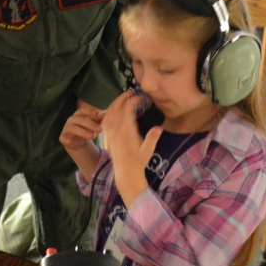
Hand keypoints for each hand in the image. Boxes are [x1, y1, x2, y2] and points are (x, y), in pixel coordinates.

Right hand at [59, 106, 104, 150]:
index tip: (97, 113)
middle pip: (79, 120)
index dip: (88, 111)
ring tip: (93, 136)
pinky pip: (63, 138)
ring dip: (83, 132)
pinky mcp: (62, 137)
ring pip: (73, 129)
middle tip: (100, 130)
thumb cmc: (85, 129)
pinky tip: (69, 142)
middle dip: (90, 124)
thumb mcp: (93, 124)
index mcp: (78, 115)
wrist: (76, 141)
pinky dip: (66, 139)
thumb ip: (98, 119)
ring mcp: (66, 129)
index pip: (82, 111)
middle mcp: (71, 120)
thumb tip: (106, 113)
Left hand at [102, 91, 162, 206]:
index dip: (133, 101)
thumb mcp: (148, 150)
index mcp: (127, 132)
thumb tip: (159, 127)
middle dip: (122, 97)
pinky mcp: (108, 136)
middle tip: (130, 92)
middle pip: (116, 107)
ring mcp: (110, 132)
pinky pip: (106, 119)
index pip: (127, 110)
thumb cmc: (138, 162)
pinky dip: (110, 110)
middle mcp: (117, 130)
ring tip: (123, 97)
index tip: (140, 97)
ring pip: (109, 112)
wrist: (125, 173)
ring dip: (115, 102)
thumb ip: (152, 138)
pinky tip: (115, 109)